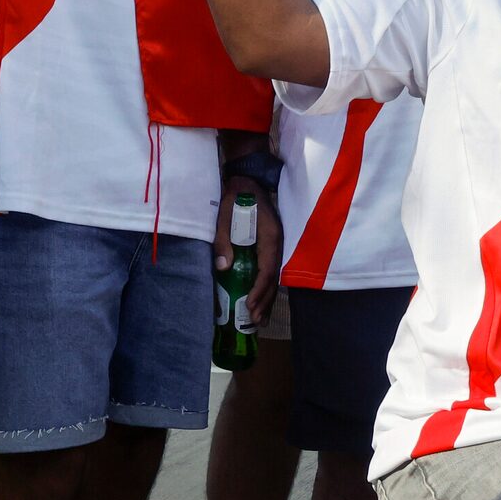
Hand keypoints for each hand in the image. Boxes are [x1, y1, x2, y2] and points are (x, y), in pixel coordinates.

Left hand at [218, 180, 282, 330]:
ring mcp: (277, 244)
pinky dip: (266, 286)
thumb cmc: (236, 196)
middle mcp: (278, 243)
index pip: (267, 270)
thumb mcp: (225, 216)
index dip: (259, 290)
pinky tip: (260, 299)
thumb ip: (223, 240)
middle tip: (254, 320)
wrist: (249, 179)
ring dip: (267, 297)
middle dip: (265, 301)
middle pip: (274, 278)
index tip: (250, 304)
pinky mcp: (271, 245)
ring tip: (259, 318)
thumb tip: (222, 267)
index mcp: (270, 237)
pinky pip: (271, 270)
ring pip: (274, 276)